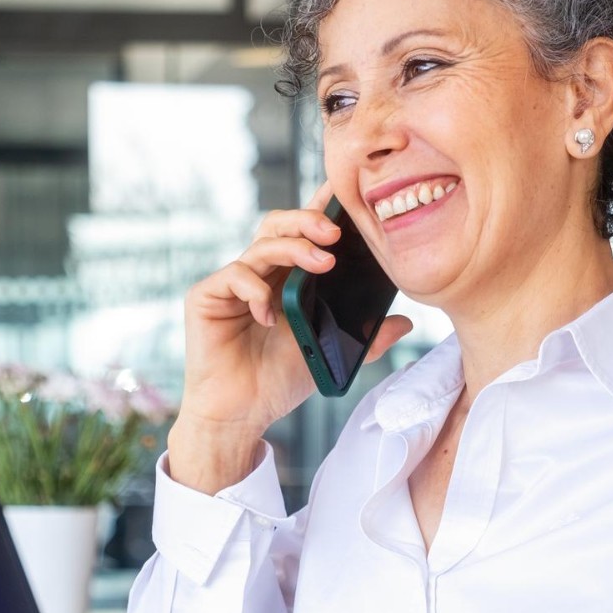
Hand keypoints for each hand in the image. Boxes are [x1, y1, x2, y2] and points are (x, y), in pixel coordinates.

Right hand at [168, 184, 411, 492]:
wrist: (240, 416)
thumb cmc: (276, 383)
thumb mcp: (328, 354)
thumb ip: (365, 338)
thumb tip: (405, 323)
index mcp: (284, 279)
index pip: (302, 234)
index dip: (320, 210)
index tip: (346, 196)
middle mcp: (257, 274)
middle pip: (278, 226)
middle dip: (308, 221)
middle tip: (336, 233)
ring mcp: (231, 284)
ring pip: (261, 245)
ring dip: (294, 249)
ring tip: (323, 264)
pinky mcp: (207, 297)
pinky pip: (234, 276)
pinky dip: (256, 290)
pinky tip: (270, 314)